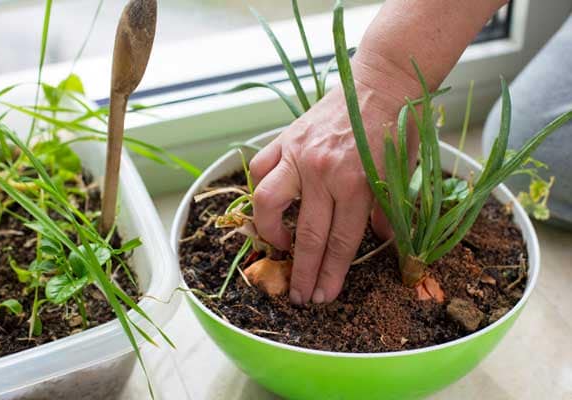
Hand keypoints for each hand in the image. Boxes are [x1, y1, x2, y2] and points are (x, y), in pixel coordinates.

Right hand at [250, 59, 417, 303]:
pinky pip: (261, 170)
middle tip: (298, 296)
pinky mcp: (285, 139)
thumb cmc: (397, 126)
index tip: (323, 297)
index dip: (331, 275)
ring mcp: (299, 154)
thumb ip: (387, 211)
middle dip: (303, 272)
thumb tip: (380, 243)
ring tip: (279, 244)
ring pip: (268, 203)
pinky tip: (271, 200)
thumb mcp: (402, 173)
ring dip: (270, 231)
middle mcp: (323, 172)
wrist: (382, 80)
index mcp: (357, 184)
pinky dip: (261, 188)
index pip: (340, 242)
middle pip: (308, 235)